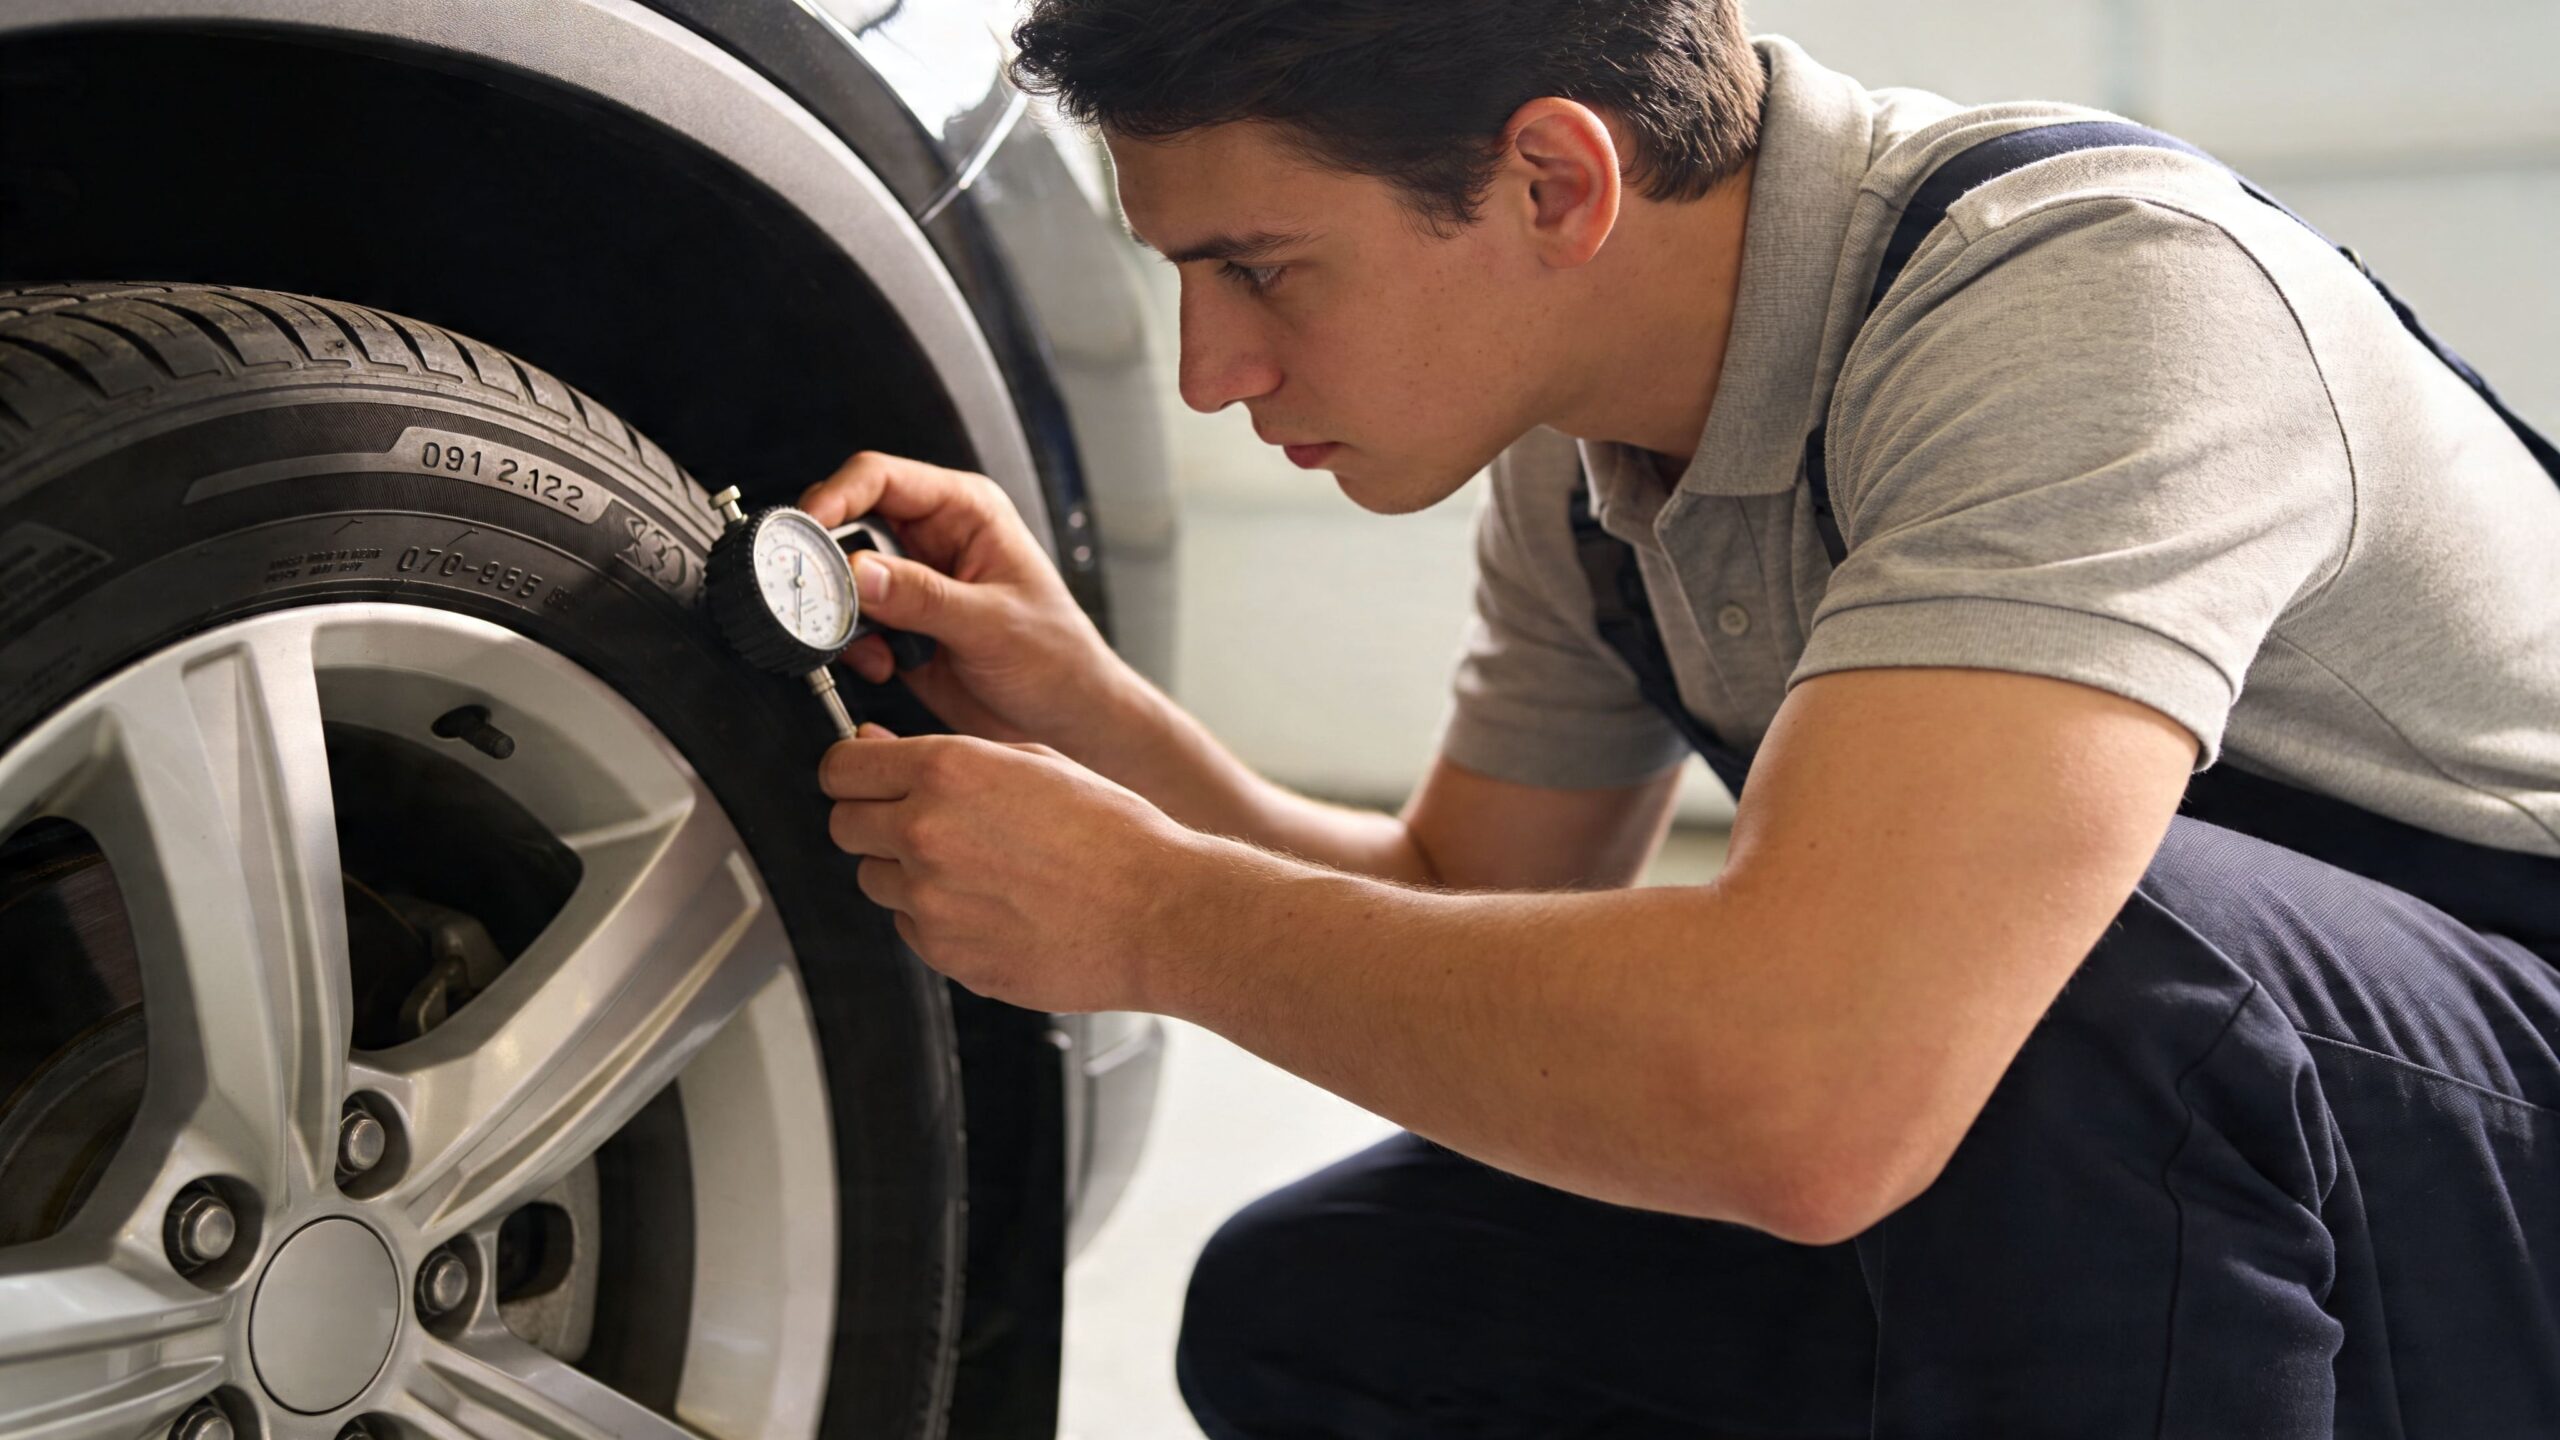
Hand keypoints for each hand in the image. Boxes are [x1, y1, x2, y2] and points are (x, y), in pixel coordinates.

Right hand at [800, 451, 1124, 749]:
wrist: (1064, 721)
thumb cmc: (1056, 658)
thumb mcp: (992, 624)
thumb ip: (923, 597)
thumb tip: (860, 573)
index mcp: (966, 511)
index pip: (881, 478)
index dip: (836, 495)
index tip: (808, 527)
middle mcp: (933, 538)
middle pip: (850, 526)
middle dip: (833, 566)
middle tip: (826, 600)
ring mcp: (913, 583)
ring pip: (842, 578)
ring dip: (845, 614)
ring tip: (873, 645)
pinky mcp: (899, 625)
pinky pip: (851, 622)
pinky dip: (855, 645)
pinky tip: (887, 664)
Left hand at [820, 723, 1212, 1012]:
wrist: (1156, 913)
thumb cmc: (1112, 835)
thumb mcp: (1033, 761)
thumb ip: (946, 754)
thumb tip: (878, 748)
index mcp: (946, 771)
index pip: (841, 768)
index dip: (852, 772)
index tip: (866, 779)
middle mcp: (925, 833)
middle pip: (843, 826)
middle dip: (873, 821)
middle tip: (923, 825)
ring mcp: (929, 900)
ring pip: (874, 881)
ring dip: (906, 873)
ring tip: (976, 870)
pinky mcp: (944, 953)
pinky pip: (910, 928)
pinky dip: (936, 919)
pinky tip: (992, 906)